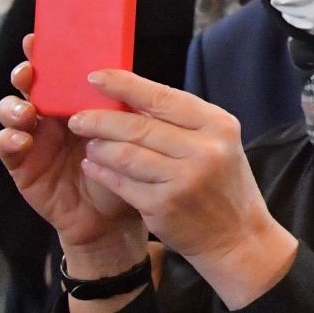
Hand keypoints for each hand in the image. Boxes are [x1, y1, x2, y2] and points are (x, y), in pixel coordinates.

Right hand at [0, 35, 144, 273]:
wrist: (115, 215)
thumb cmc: (126, 167)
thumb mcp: (129, 133)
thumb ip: (120, 106)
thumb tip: (121, 74)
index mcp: (77, 99)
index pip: (57, 69)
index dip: (44, 52)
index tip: (38, 39)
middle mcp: (51, 113)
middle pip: (28, 85)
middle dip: (24, 73)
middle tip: (29, 71)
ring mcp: (33, 137)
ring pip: (11, 111)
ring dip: (13, 107)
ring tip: (26, 111)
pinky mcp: (22, 163)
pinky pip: (7, 146)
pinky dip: (9, 138)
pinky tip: (20, 138)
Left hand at [65, 69, 297, 307]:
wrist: (236, 236)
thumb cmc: (221, 184)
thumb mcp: (217, 144)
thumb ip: (181, 122)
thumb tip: (131, 96)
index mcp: (218, 126)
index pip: (163, 97)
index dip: (124, 85)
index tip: (95, 76)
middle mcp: (205, 150)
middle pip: (138, 126)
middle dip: (100, 119)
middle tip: (76, 117)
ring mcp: (185, 179)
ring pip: (125, 154)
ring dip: (99, 147)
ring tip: (88, 143)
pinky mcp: (164, 205)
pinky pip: (121, 182)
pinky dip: (102, 172)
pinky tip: (93, 166)